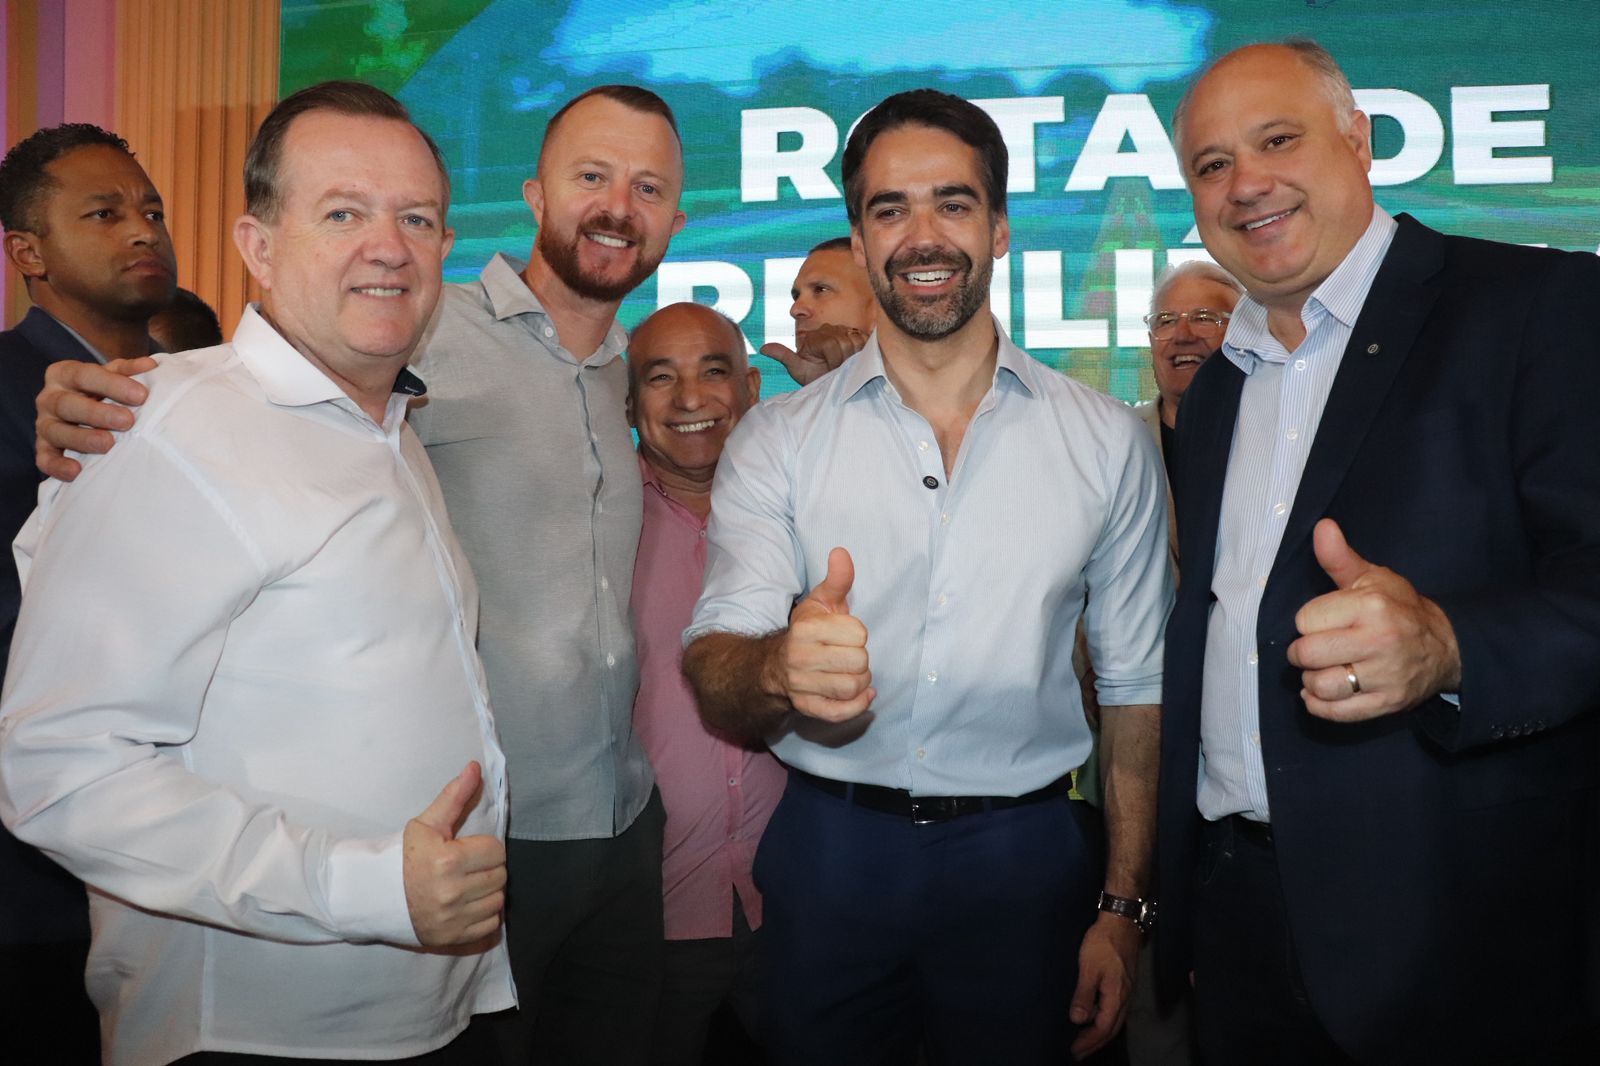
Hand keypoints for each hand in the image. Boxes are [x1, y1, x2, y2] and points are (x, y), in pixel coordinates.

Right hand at [36, 357, 152, 480]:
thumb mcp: (113, 376)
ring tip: (108, 444)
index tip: (141, 396)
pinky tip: (76, 472)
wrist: (85, 412)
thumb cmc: (102, 391)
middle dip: (98, 413)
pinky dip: (57, 466)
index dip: (113, 385)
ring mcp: (45, 424)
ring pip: (55, 431)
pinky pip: (44, 459)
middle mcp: (49, 398)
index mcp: (65, 374)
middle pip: (68, 404)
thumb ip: (128, 371)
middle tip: (127, 421)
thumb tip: (150, 366)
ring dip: (82, 439)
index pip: (85, 375)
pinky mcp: (44, 448)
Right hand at [402, 761, 506, 947]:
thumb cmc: (402, 857)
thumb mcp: (426, 824)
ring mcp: (454, 919)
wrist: (374, 896)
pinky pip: (490, 926)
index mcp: (449, 861)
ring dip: (487, 892)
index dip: (484, 848)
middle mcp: (453, 892)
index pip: (496, 850)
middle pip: (500, 876)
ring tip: (467, 886)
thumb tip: (476, 767)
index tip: (467, 850)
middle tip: (467, 868)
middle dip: (487, 869)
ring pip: (498, 901)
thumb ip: (454, 796)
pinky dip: (483, 916)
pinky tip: (466, 906)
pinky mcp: (453, 939)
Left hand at [760, 323, 867, 386]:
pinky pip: (865, 341)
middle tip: (837, 369)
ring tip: (845, 366)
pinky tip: (856, 361)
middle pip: (841, 340)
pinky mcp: (861, 336)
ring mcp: (846, 331)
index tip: (829, 369)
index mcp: (815, 336)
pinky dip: (862, 352)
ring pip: (853, 341)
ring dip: (851, 357)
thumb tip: (762, 348)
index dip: (831, 358)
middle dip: (840, 358)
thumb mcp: (798, 369)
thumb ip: (783, 356)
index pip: (828, 342)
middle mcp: (830, 329)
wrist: (834, 386)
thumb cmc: (815, 378)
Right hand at [768, 547, 874, 720]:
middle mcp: (800, 657)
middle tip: (849, 655)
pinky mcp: (806, 707)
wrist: (774, 666)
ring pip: (852, 687)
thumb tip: (841, 552)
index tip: (846, 634)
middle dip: (861, 659)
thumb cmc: (808, 631)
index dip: (858, 634)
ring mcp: (801, 685)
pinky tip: (862, 694)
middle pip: (859, 662)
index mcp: (806, 628)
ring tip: (852, 673)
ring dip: (861, 681)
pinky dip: (858, 705)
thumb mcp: (821, 602)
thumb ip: (837, 580)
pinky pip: (841, 712)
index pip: (859, 634)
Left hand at [1069, 912, 1138, 1057]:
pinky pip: (1116, 1010)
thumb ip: (1084, 995)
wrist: (1121, 921)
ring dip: (1101, 1033)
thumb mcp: (1089, 968)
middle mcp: (1125, 997)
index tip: (1074, 1051)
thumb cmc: (1103, 943)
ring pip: (1115, 1020)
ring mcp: (1127, 990)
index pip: (1103, 1028)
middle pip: (1112, 1028)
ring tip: (1085, 1040)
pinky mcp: (1124, 983)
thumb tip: (1077, 1020)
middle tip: (1079, 1053)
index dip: (1089, 1041)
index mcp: (1116, 996)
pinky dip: (1105, 1020)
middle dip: (1095, 1043)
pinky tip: (1095, 1017)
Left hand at [1288, 518, 1461, 720]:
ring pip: (1319, 685)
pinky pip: (1337, 712)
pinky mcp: (1387, 704)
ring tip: (1322, 670)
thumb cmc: (1400, 608)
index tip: (1322, 622)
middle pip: (1307, 654)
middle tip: (1316, 648)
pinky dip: (1319, 705)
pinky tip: (1319, 693)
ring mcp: (1384, 676)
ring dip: (1311, 680)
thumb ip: (1339, 557)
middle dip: (1303, 652)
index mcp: (1371, 606)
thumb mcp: (1372, 578)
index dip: (1308, 622)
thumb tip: (1322, 527)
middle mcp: (1378, 641)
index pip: (1305, 620)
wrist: (1446, 646)